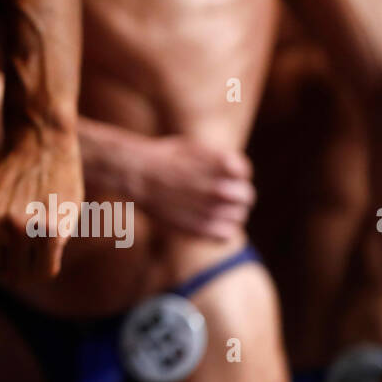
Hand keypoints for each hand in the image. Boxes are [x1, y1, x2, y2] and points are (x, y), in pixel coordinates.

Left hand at [0, 127, 81, 287]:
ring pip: (19, 278)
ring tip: (31, 241)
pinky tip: (49, 243)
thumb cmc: (4, 180)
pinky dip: (46, 264)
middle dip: (3, 266)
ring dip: (26, 267)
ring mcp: (17, 225)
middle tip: (15, 241)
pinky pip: (44, 271)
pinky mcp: (48, 228)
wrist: (40, 143)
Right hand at [131, 136, 254, 240]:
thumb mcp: (193, 147)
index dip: (234, 174)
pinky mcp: (200, 228)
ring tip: (211, 208)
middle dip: (236, 195)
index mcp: (223, 165)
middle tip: (218, 195)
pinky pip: (226, 234)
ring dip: (230, 213)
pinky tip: (209, 221)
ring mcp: (211, 209)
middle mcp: (221, 187)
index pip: (244, 173)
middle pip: (246, 196)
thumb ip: (219, 160)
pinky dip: (222, 230)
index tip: (221, 175)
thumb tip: (239, 174)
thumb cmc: (163, 158)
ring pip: (238, 216)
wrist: (135, 173)